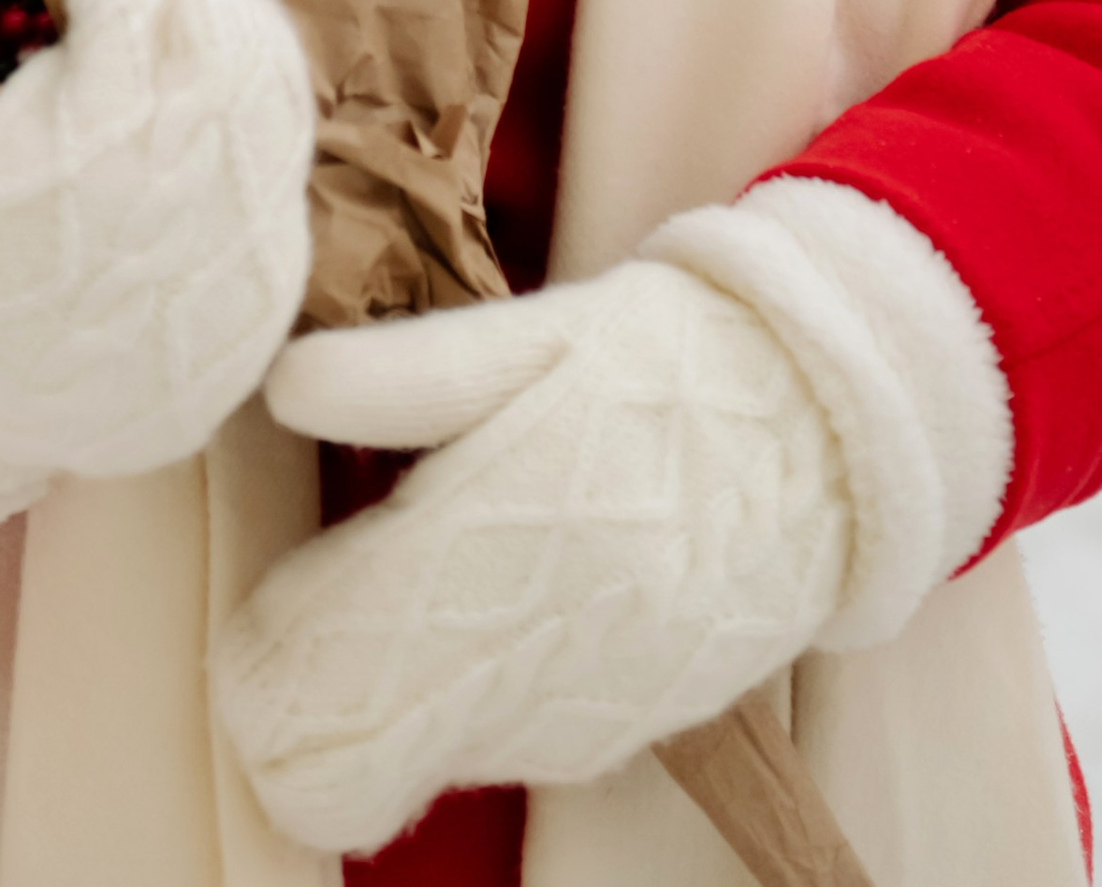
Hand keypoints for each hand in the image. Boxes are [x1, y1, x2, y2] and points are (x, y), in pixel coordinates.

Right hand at [0, 0, 315, 531]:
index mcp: (41, 235)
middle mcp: (151, 269)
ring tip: (173, 37)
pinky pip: (289, 182)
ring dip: (230, 57)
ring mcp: (219, 301)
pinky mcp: (263, 313)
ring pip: (265, 119)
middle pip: (213, 82)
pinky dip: (261, 121)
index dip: (124, 5)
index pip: (127, 69)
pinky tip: (211, 99)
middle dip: (183, 19)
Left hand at [215, 261, 849, 853]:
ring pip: (422, 765)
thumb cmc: (667, 362)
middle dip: (304, 707)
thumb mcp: (533, 334)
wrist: (836, 428)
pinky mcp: (631, 733)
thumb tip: (285, 388)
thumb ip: (403, 374)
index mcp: (496, 541)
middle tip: (318, 613)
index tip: (275, 596)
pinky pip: (507, 752)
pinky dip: (476, 706)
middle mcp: (536, 654)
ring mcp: (586, 710)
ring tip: (428, 580)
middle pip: (347, 767)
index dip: (264, 652)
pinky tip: (506, 613)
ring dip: (395, 700)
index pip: (315, 676)